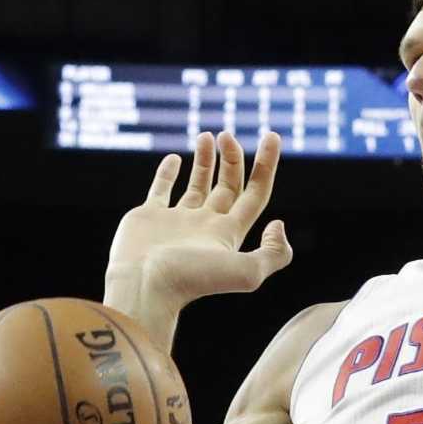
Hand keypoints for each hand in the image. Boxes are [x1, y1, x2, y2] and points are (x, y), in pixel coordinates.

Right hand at [107, 131, 292, 312]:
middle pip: (228, 186)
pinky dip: (168, 172)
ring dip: (205, 160)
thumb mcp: (247, 273)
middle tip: (228, 135)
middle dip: (232, 159)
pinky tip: (175, 158)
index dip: (267, 165)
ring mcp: (177, 222)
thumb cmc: (193, 280)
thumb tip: (278, 225)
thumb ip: (274, 253)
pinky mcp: (149, 218)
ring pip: (198, 185)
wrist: (144, 288)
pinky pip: (161, 190)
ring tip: (208, 135)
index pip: (254, 193)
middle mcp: (206, 226)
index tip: (272, 136)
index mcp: (229, 233)